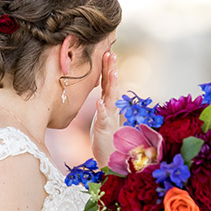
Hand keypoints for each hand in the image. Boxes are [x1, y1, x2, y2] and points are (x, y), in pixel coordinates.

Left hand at [90, 51, 120, 166]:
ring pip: (111, 98)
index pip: (108, 82)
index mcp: (109, 104)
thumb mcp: (102, 118)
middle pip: (111, 86)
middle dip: (111, 70)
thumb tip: (101, 93)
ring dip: (111, 84)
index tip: (107, 51)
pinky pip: (103, 118)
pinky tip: (99, 101)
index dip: (107, 68)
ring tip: (111, 72)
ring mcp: (109, 118)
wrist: (110, 159)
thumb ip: (103, 104)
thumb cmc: (106, 139)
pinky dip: (102, 109)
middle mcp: (111, 109)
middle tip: (111, 53)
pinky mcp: (104, 130)